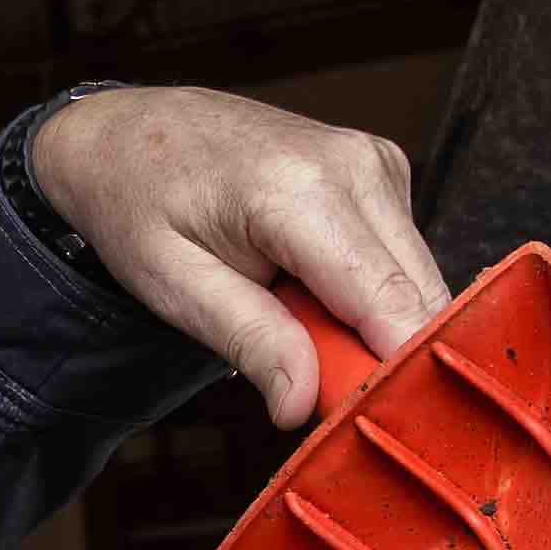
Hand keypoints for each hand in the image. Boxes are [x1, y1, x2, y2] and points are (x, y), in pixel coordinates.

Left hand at [28, 84, 444, 425]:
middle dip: (377, 353)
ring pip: (419, 283)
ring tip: (293, 314)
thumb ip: (250, 340)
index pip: (393, 306)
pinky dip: (368, 290)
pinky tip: (310, 282)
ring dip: (371, 322)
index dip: (388, 373)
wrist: (131, 129)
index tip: (356, 420)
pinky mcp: (382, 170)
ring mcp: (375, 162)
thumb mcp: (173, 284)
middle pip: (419, 298)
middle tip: (305, 373)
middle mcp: (356, 166)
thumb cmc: (140, 198)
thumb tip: (301, 403)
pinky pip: (403, 258)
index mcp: (303, 191)